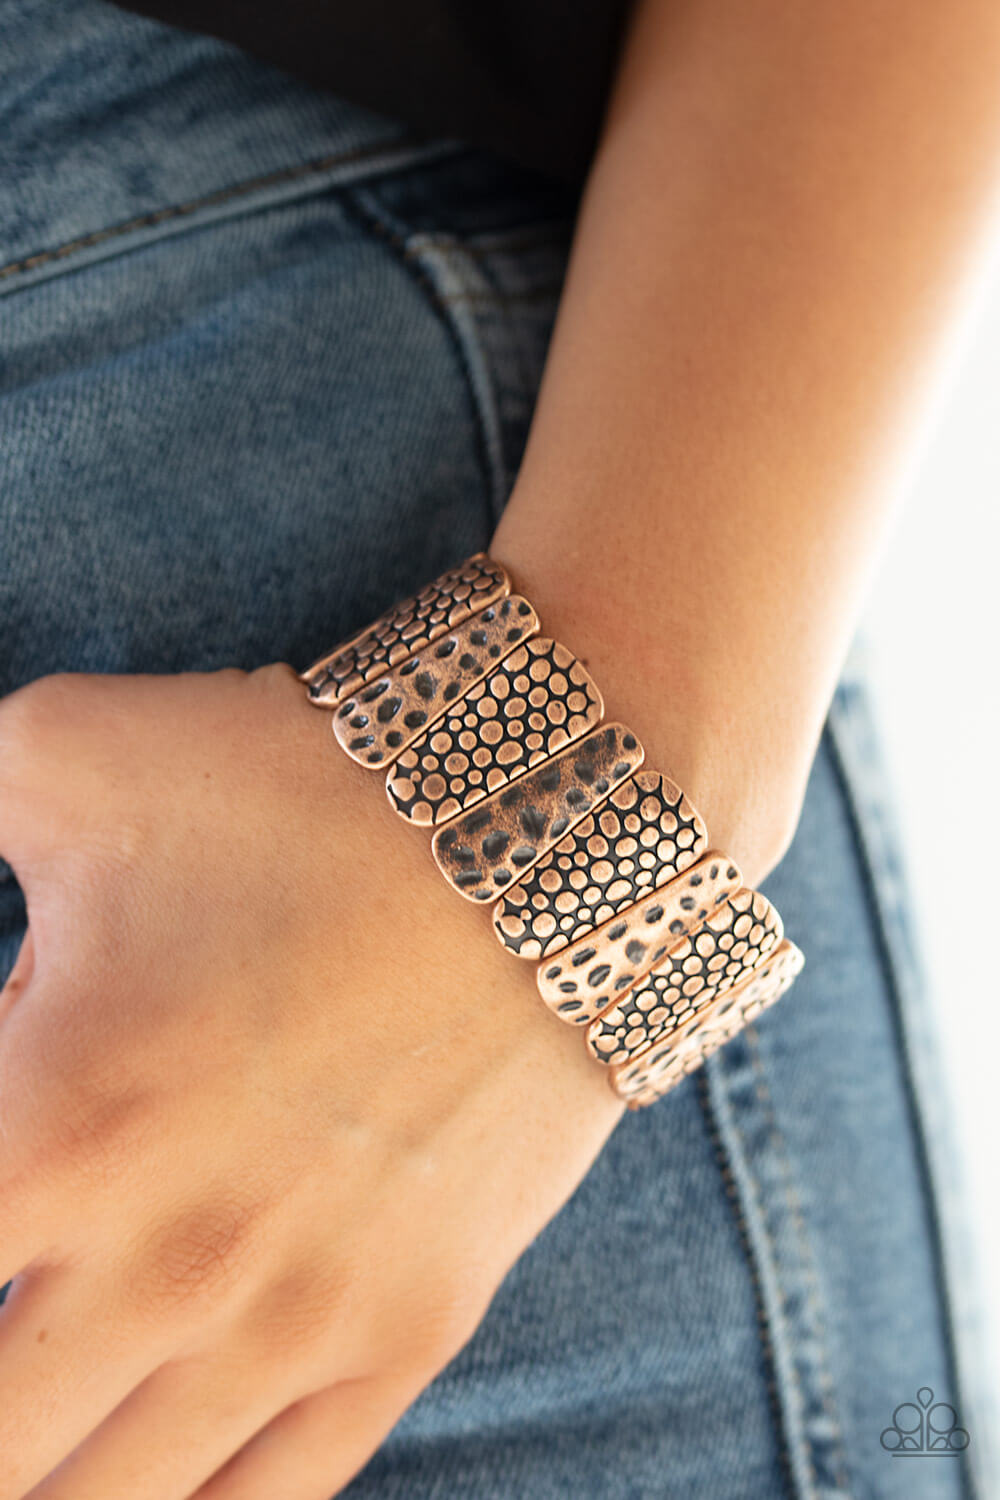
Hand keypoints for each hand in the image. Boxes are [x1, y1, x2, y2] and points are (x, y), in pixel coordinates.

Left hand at [0, 664, 622, 1498]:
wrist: (549, 830)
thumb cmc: (294, 788)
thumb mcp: (57, 757)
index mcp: (45, 1133)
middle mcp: (160, 1269)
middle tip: (9, 1339)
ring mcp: (294, 1324)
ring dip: (52, 1481)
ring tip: (49, 1420)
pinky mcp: (402, 1334)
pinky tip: (144, 1481)